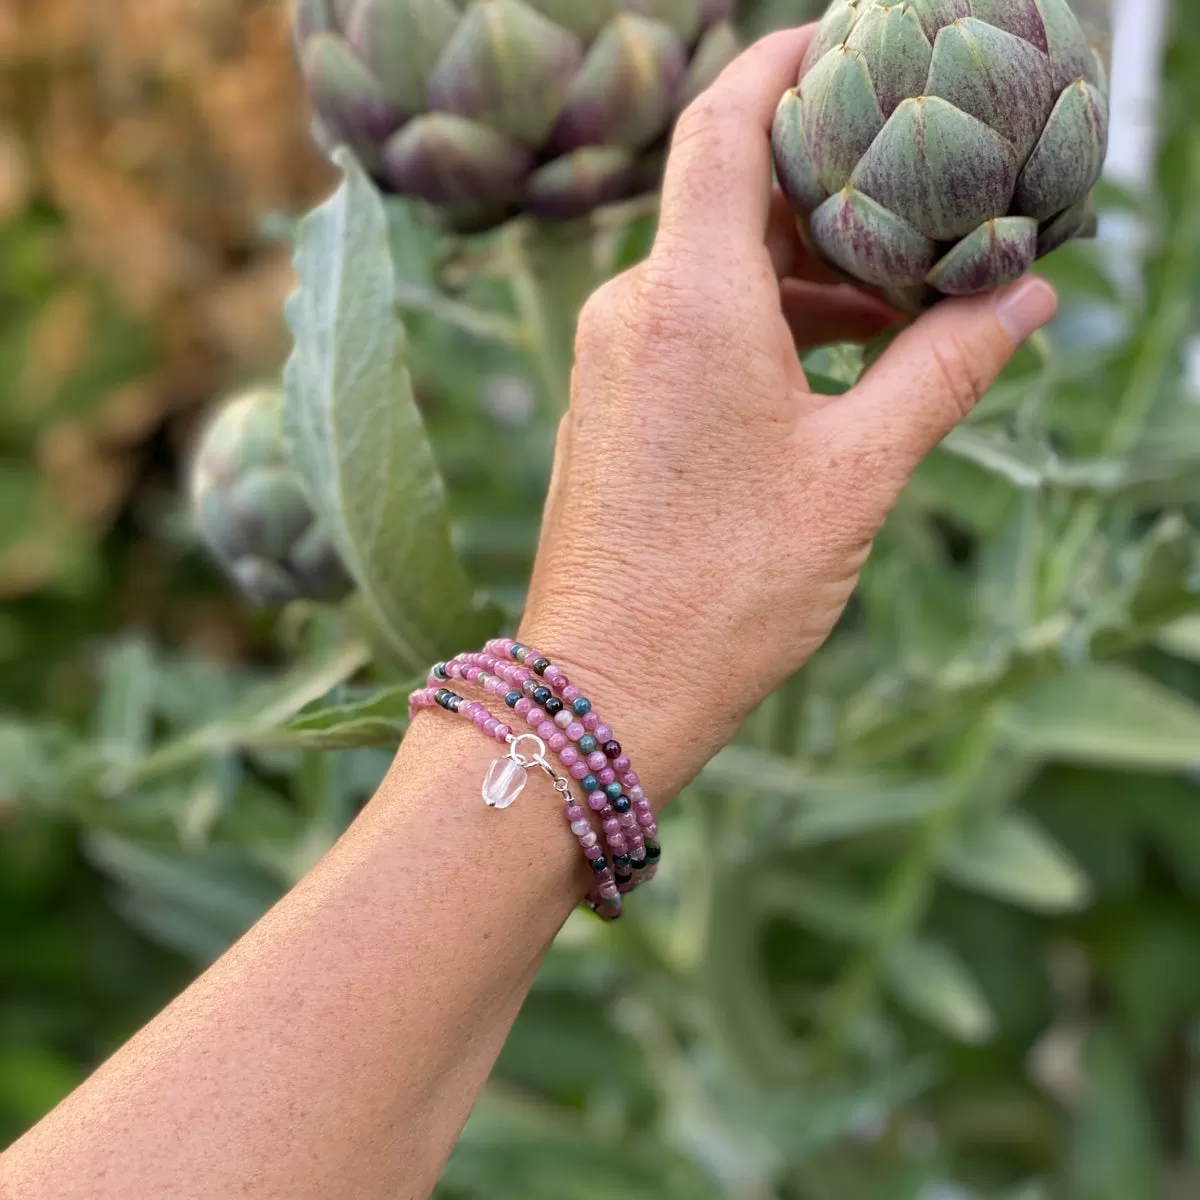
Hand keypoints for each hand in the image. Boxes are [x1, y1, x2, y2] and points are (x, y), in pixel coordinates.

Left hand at [520, 26, 1056, 803]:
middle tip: (922, 204)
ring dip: (805, 271)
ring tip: (903, 302)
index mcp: (688, 299)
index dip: (786, 64)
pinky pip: (688, 323)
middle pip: (730, 195)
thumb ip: (942, 370)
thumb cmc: (726, 588)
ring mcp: (612, 357)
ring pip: (714, 268)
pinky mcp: (610, 403)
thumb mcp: (856, 473)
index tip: (850, 46)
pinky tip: (834, 359)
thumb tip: (1023, 299)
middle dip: (828, 190)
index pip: (725, 122)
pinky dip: (762, 321)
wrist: (607, 689)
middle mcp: (632, 308)